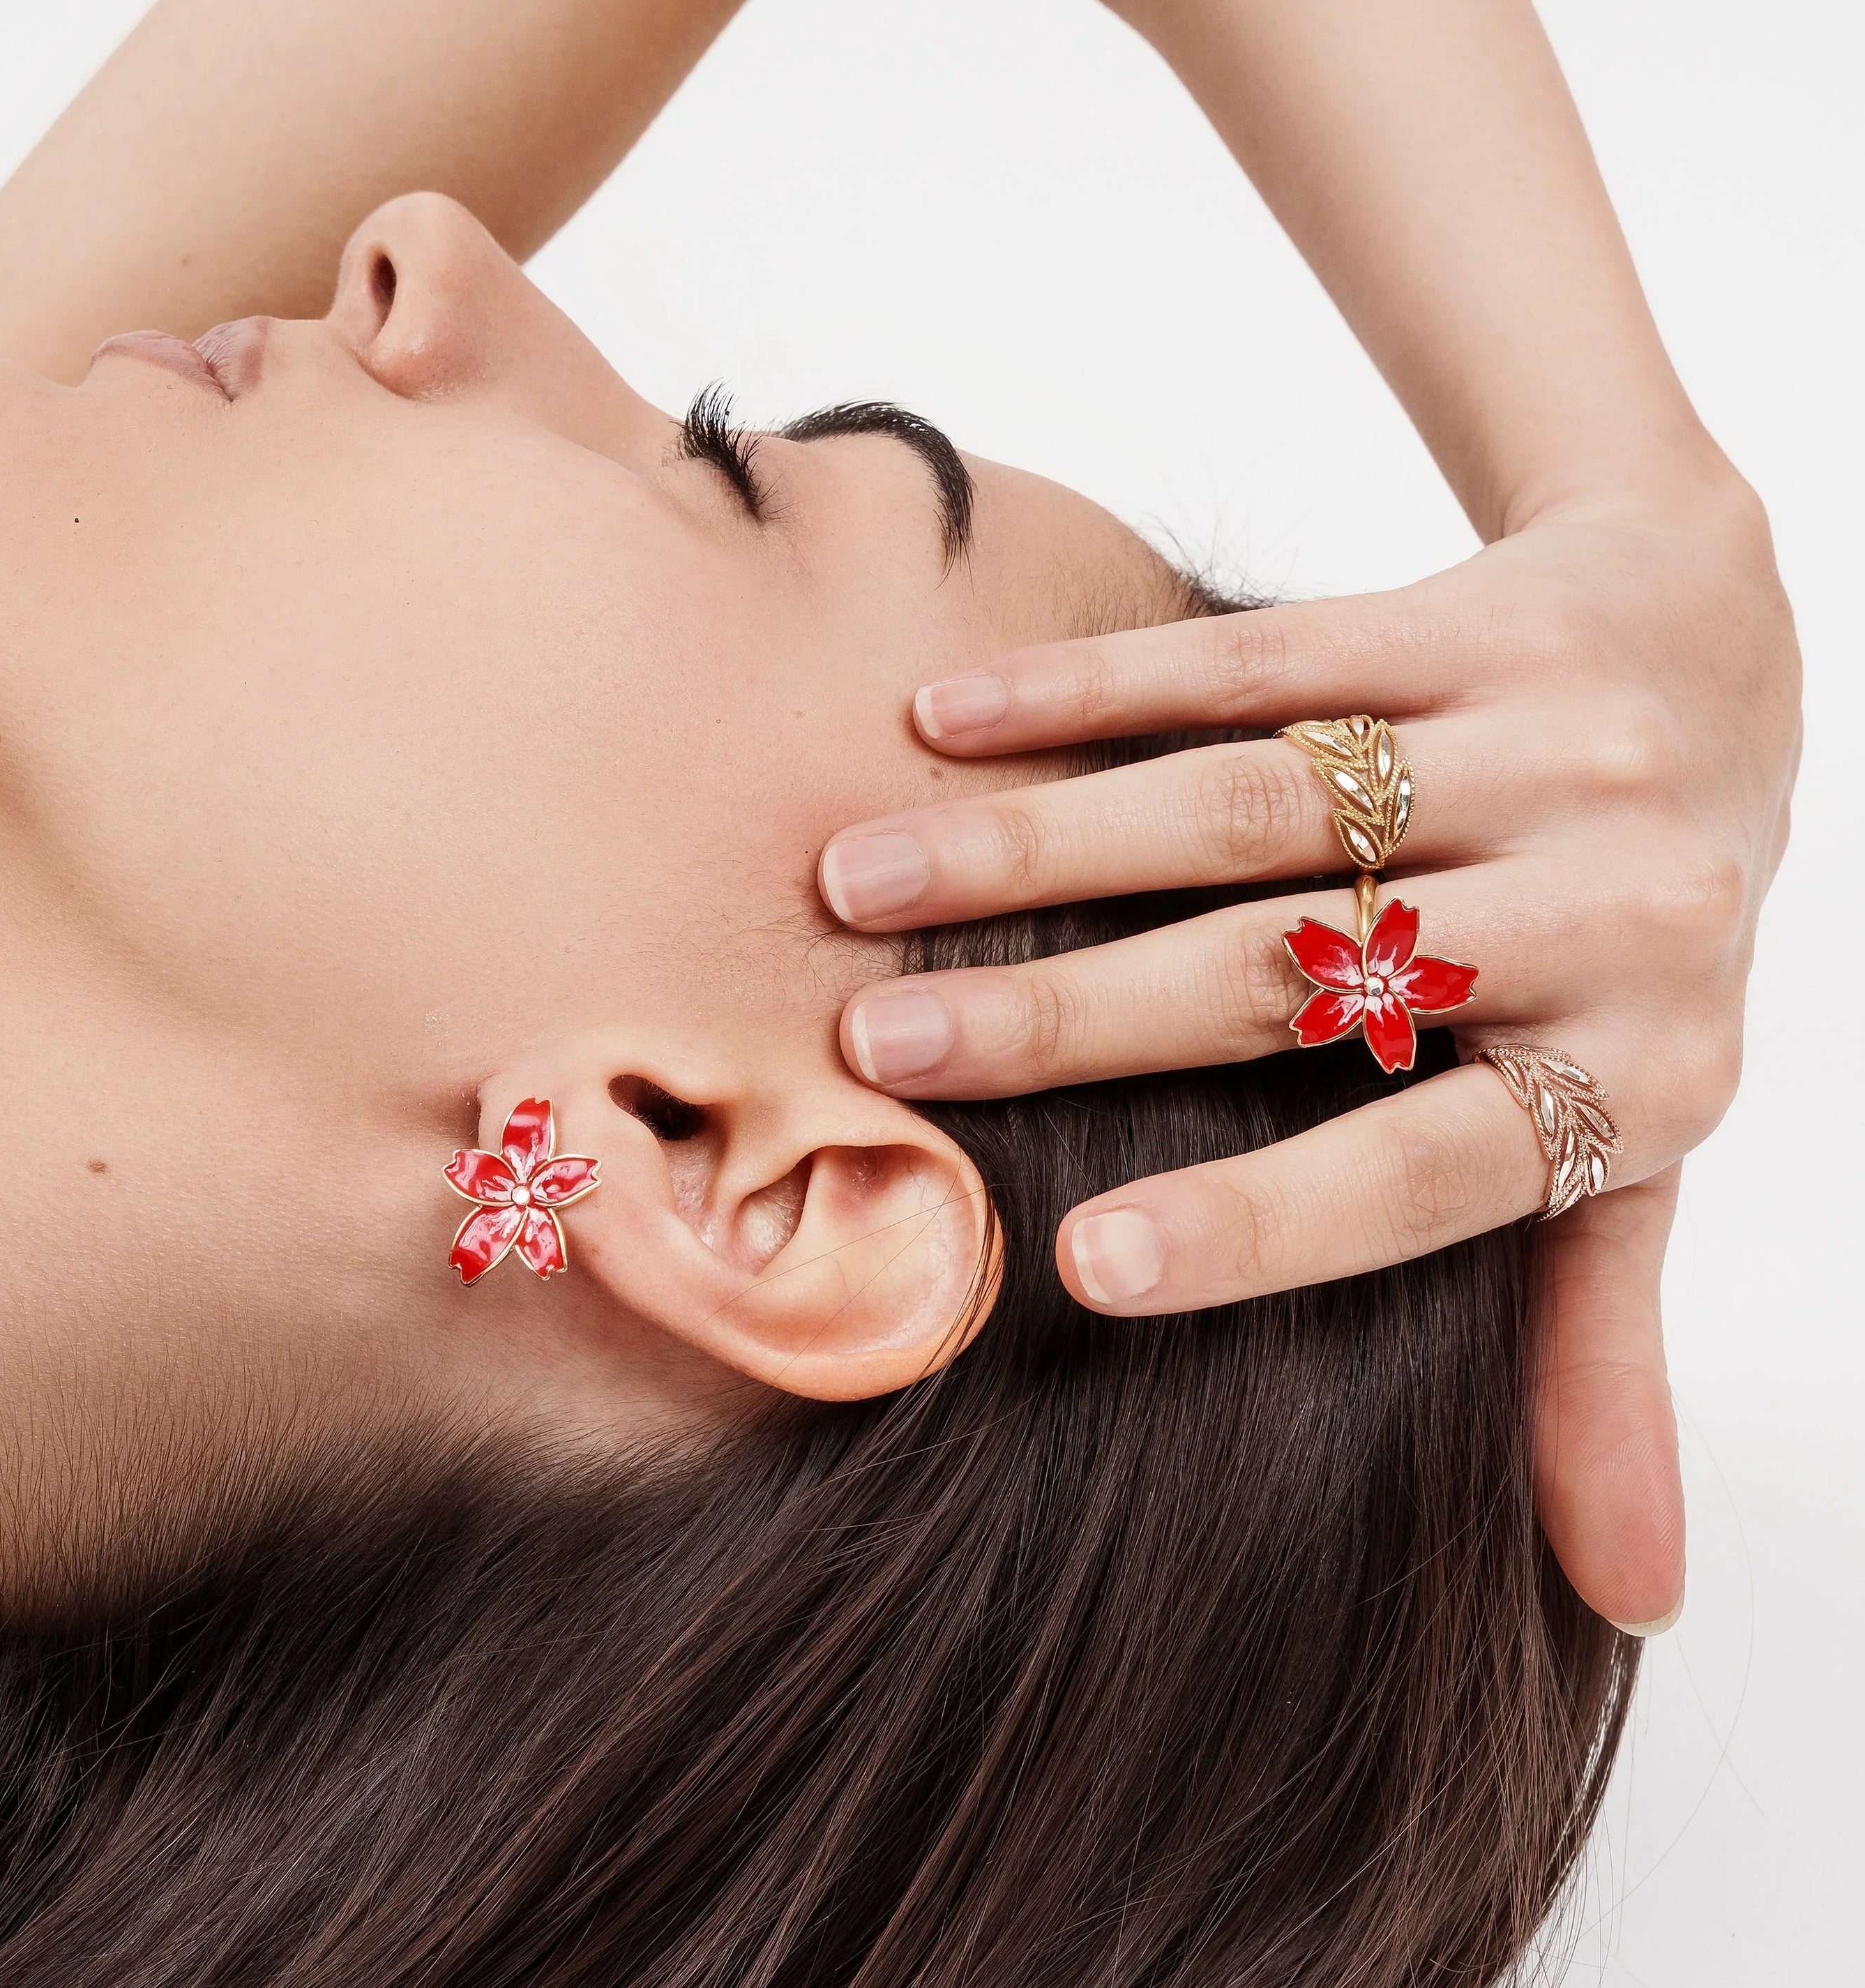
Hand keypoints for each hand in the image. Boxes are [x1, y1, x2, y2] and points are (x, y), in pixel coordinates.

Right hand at [816, 476, 1798, 1631]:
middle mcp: (1616, 900)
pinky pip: (1256, 653)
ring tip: (857, 879)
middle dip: (1066, 1017)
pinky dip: (1085, 687)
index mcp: (1650, 1070)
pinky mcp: (1471, 614)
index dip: (1261, 1224)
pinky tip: (944, 719)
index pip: (1436, 1170)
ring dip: (1032, 842)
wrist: (1725, 653)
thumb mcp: (1639, 1140)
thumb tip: (1622, 1599)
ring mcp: (1545, 743)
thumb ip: (1598, 1345)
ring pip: (1249, 800)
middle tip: (877, 1050)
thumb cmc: (1641, 945)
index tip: (1077, 1268)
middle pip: (1294, 969)